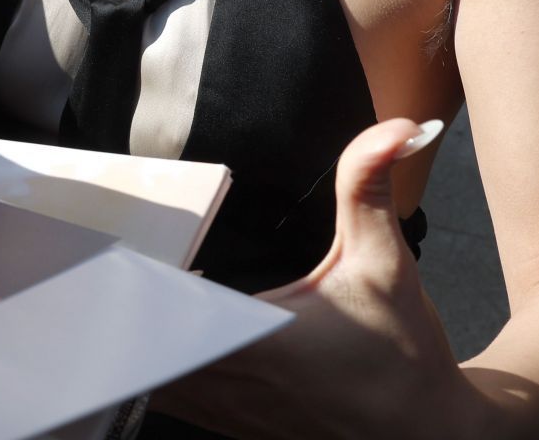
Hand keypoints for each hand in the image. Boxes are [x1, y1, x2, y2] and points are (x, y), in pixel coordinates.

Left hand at [153, 119, 486, 438]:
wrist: (423, 431)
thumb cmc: (404, 352)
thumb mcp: (387, 260)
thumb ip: (370, 188)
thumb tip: (397, 128)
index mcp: (263, 341)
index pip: (173, 318)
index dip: (140, 288)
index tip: (127, 252)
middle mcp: (234, 382)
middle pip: (146, 345)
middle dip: (127, 303)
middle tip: (115, 256)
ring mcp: (226, 410)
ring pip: (150, 377)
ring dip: (138, 336)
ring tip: (129, 286)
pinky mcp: (228, 423)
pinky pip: (172, 393)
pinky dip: (158, 362)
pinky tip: (163, 326)